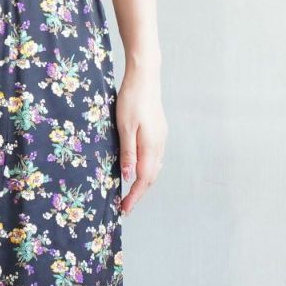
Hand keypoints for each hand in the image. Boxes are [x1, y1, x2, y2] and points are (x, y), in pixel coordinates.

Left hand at [116, 64, 167, 215]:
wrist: (145, 75)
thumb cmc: (132, 99)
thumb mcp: (124, 127)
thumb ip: (127, 154)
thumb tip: (127, 177)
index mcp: (151, 146)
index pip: (143, 179)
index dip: (134, 196)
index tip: (124, 209)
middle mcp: (159, 145)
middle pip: (151, 177)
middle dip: (138, 194)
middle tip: (125, 207)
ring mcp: (161, 138)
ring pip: (154, 169)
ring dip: (143, 184)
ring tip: (130, 194)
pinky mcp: (158, 132)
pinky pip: (154, 159)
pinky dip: (147, 171)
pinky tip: (138, 172)